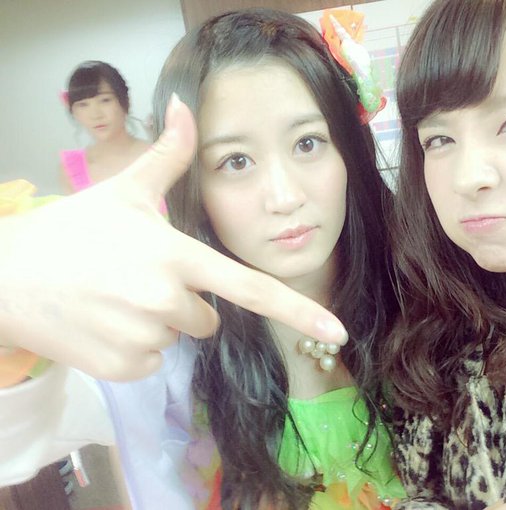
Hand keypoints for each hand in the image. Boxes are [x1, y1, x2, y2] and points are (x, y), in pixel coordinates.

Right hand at [0, 95, 347, 380]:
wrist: (5, 277)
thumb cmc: (72, 231)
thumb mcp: (124, 189)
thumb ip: (167, 153)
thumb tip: (185, 103)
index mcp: (177, 257)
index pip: (250, 287)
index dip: (299, 310)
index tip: (335, 330)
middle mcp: (167, 301)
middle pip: (209, 316)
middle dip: (187, 301)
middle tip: (139, 279)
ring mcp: (144, 339)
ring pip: (179, 337)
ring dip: (158, 323)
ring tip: (116, 298)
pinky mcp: (123, 368)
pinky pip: (152, 361)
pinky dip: (136, 347)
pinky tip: (104, 323)